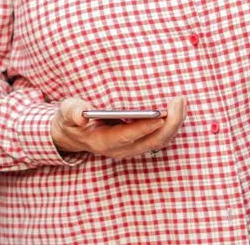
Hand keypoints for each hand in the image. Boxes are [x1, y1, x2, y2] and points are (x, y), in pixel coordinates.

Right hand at [51, 96, 186, 159]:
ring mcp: (132, 148)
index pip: (127, 136)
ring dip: (174, 123)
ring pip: (159, 141)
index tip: (160, 115)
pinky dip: (171, 124)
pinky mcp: (139, 142)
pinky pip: (160, 137)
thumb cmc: (72, 119)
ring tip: (182, 101)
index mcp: (103, 142)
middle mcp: (121, 149)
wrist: (73, 133)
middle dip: (169, 123)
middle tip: (179, 100)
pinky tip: (178, 108)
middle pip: (151, 141)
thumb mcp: (67, 113)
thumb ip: (72, 113)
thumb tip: (79, 115)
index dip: (144, 127)